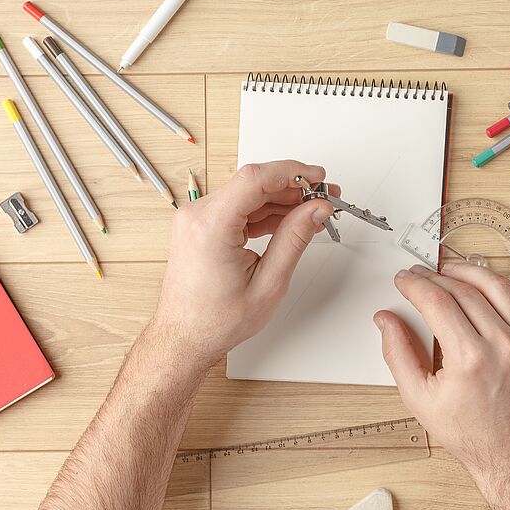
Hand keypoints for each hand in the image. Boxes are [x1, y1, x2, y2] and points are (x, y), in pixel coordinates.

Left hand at [154, 161, 335, 366]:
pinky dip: (264, 212)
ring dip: (281, 200)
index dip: (292, 172)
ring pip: (247, 194)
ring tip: (311, 212)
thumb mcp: (268, 283)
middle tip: (323, 197)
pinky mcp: (200, 226)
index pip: (255, 179)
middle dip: (292, 187)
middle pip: (253, 183)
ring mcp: (196, 219)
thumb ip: (294, 239)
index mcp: (210, 227)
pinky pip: (238, 207)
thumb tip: (315, 209)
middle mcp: (197, 216)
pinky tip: (289, 221)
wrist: (185, 337)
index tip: (318, 177)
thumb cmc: (215, 320)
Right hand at [373, 262, 509, 503]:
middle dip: (435, 277)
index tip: (404, 280)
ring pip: (498, 286)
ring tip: (451, 271)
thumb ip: (397, 354)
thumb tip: (386, 321)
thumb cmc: (471, 433)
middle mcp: (502, 345)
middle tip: (420, 277)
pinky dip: (504, 286)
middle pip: (463, 289)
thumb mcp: (419, 399)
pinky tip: (486, 287)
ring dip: (470, 271)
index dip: (415, 285)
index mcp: (469, 359)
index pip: (436, 301)